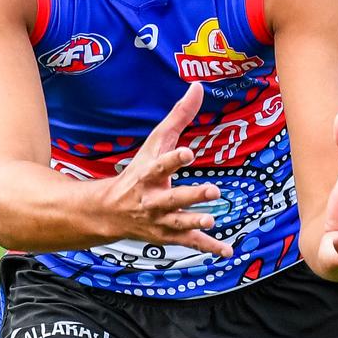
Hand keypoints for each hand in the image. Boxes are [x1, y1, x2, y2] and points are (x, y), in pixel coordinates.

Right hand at [95, 83, 233, 258]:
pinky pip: (189, 243)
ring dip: (196, 222)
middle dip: (192, 196)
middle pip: (172, 198)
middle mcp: (152, 199)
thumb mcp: (155, 143)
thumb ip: (178, 116)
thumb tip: (197, 86)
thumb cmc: (138, 171)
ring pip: (179, 223)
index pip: (161, 165)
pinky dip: (208, 248)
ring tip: (213, 220)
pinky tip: (228, 251)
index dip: (173, 159)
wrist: (109, 212)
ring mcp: (159, 220)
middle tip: (214, 191)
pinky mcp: (167, 236)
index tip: (188, 153)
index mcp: (148, 174)